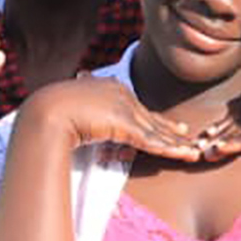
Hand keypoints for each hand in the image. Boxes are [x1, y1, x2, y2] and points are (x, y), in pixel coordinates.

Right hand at [16, 76, 201, 160]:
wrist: (47, 110)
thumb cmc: (50, 109)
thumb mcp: (71, 107)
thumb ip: (84, 110)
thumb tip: (80, 113)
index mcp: (110, 87)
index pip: (137, 108)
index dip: (153, 119)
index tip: (168, 125)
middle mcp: (122, 94)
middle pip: (151, 118)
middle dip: (171, 130)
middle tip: (188, 136)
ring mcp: (125, 107)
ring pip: (156, 131)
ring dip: (176, 144)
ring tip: (194, 153)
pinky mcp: (125, 123)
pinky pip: (152, 140)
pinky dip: (169, 149)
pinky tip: (183, 154)